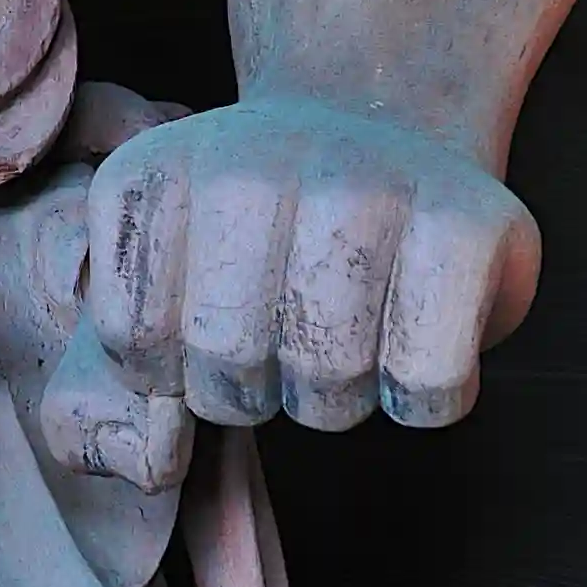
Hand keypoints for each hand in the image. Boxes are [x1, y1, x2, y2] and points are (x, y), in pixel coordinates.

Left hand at [77, 98, 539, 440]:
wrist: (384, 130)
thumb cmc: (266, 233)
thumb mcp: (164, 267)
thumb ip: (117, 368)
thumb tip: (149, 456)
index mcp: (159, 168)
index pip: (134, 344)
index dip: (174, 370)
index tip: (204, 318)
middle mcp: (252, 154)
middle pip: (230, 360)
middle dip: (256, 384)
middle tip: (282, 326)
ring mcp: (364, 175)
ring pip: (328, 380)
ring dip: (339, 390)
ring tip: (346, 318)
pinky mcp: (469, 218)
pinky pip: (426, 387)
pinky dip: (419, 391)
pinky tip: (410, 321)